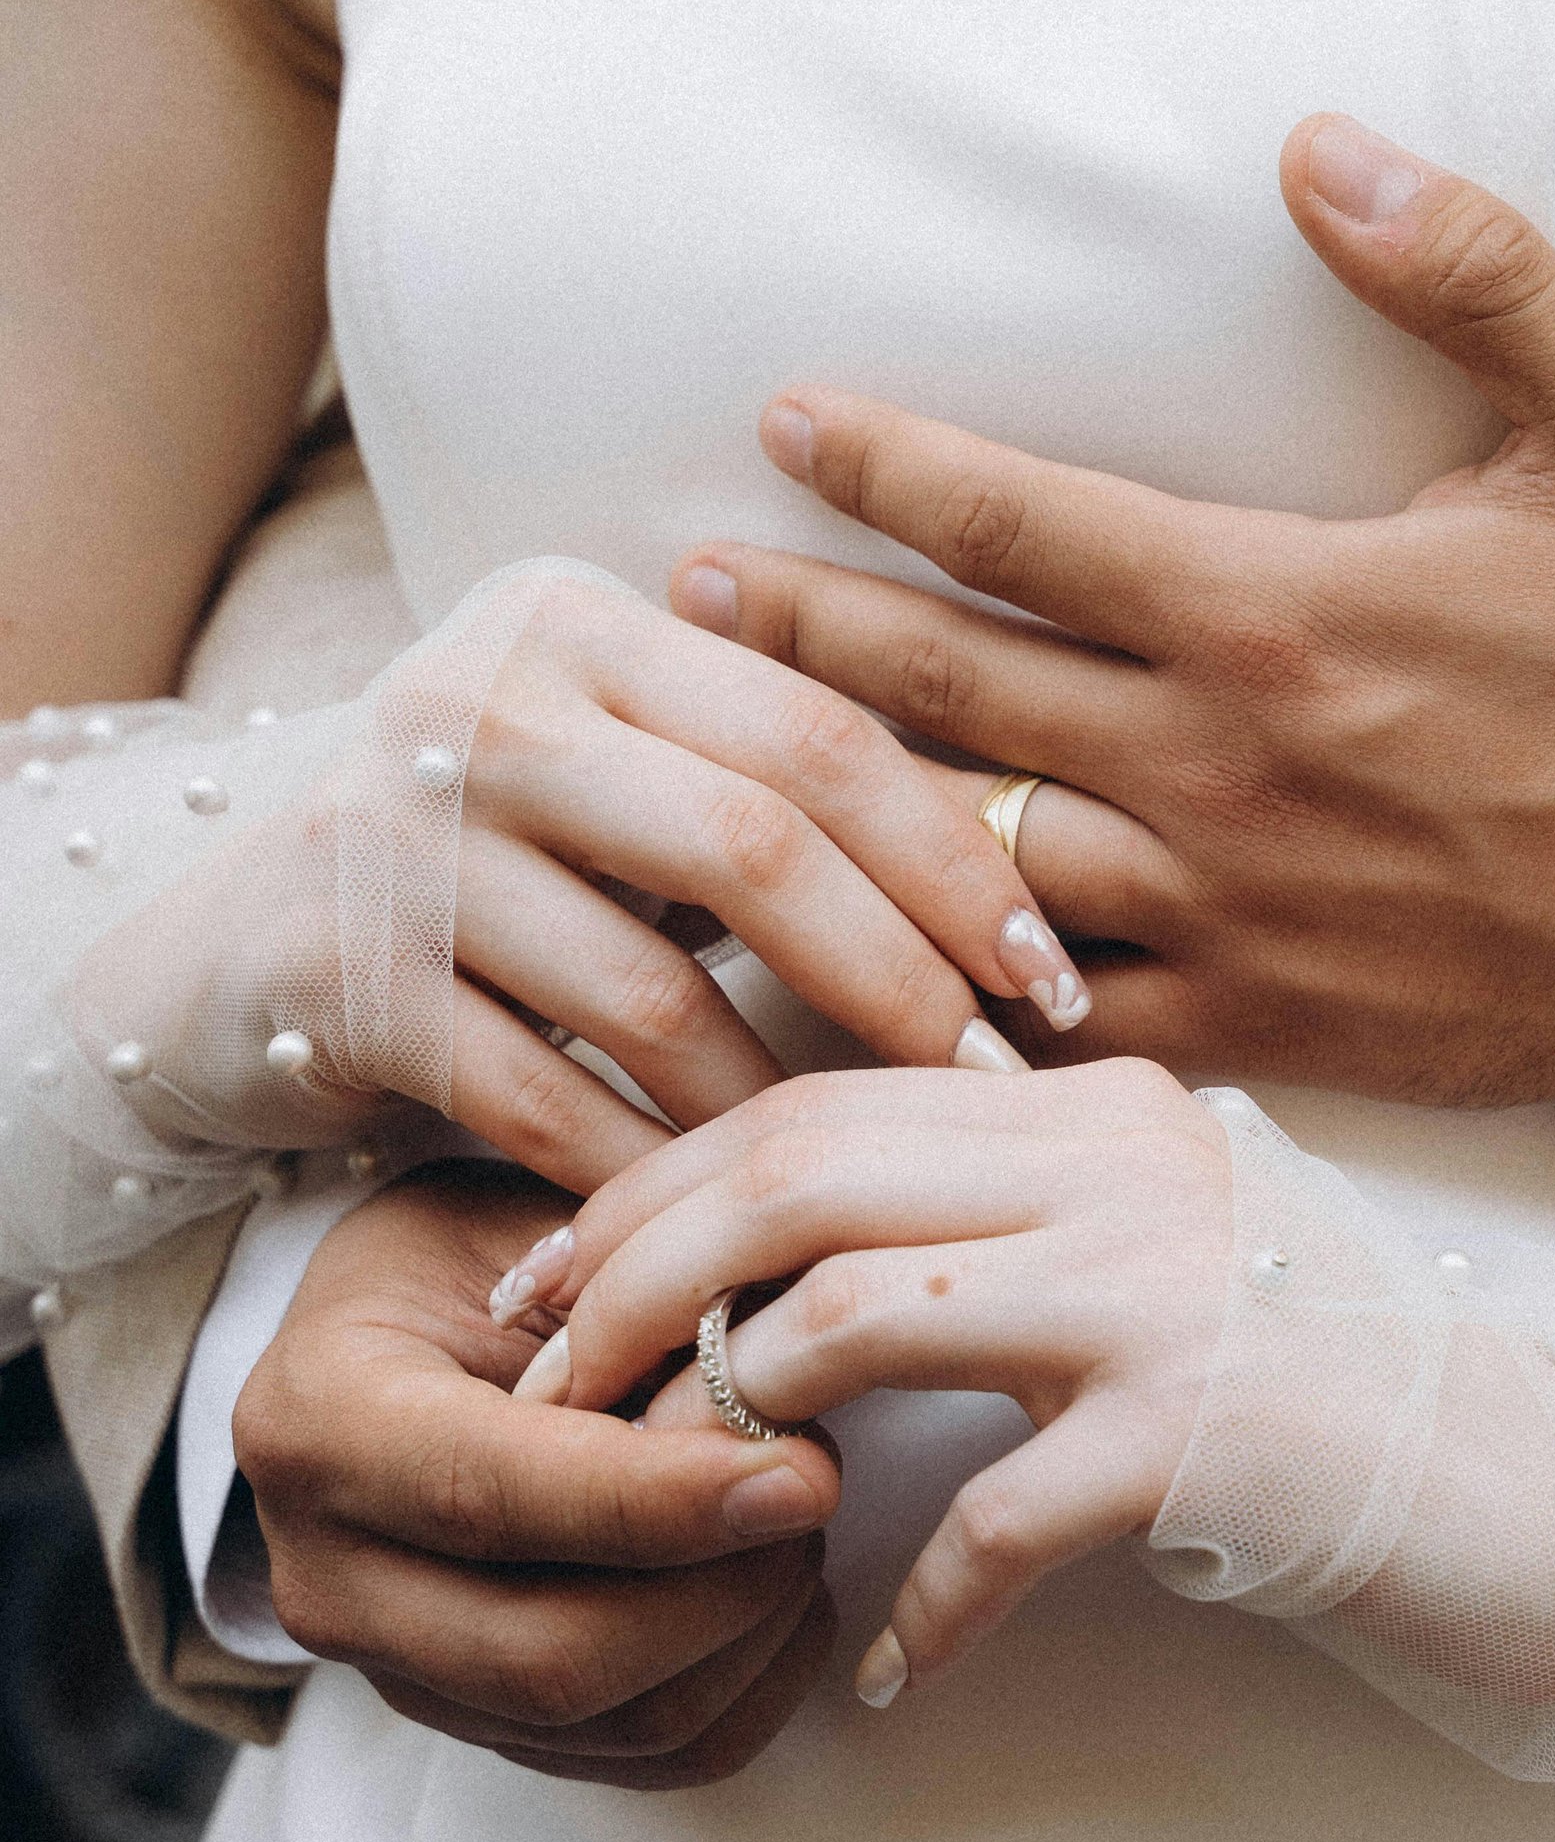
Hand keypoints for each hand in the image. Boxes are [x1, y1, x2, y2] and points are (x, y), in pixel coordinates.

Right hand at [96, 569, 1088, 1202]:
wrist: (215, 951)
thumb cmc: (486, 868)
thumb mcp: (612, 775)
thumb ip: (762, 782)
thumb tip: (1022, 894)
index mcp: (579, 624)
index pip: (816, 730)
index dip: (954, 855)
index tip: (1051, 968)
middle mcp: (479, 705)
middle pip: (754, 845)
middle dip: (902, 978)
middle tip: (994, 1077)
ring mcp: (394, 839)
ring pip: (651, 992)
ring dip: (783, 1100)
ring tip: (869, 1163)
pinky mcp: (334, 980)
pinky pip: (541, 1099)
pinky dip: (647, 1166)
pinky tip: (721, 1217)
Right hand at [232, 1163, 844, 1784]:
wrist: (398, 1338)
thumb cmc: (473, 1261)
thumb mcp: (531, 1224)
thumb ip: (635, 1293)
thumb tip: (780, 1370)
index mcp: (317, 1418)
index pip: (492, 1496)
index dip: (658, 1500)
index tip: (801, 1469)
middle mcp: (328, 1574)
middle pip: (549, 1654)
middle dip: (723, 1587)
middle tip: (818, 1485)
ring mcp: (398, 1671)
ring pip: (612, 1722)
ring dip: (749, 1636)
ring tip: (800, 1523)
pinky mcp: (476, 1725)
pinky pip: (645, 1759)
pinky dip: (749, 1688)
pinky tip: (784, 1593)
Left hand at [533, 1062, 1230, 1699]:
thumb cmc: (1347, 1390)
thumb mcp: (1178, 1258)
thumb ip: (1027, 1225)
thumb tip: (813, 1261)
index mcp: (1101, 1109)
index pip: (821, 1102)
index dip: (658, 1187)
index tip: (554, 1282)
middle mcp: (1125, 1165)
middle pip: (800, 1172)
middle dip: (637, 1278)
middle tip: (547, 1385)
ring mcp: (1166, 1288)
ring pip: (856, 1303)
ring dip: (726, 1416)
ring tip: (672, 1507)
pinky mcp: (1201, 1431)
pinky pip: (990, 1514)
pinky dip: (920, 1599)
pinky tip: (889, 1665)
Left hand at [675, 118, 1554, 1109]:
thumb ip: (1477, 269)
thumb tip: (1318, 140)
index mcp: (1284, 611)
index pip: (1021, 522)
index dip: (882, 464)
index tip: (785, 420)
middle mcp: (1223, 768)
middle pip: (945, 690)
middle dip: (798, 631)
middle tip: (677, 593)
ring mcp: (1231, 912)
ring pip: (970, 859)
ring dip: (838, 805)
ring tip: (728, 759)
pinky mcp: (1262, 1027)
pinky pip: (1060, 1018)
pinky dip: (952, 989)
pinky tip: (864, 964)